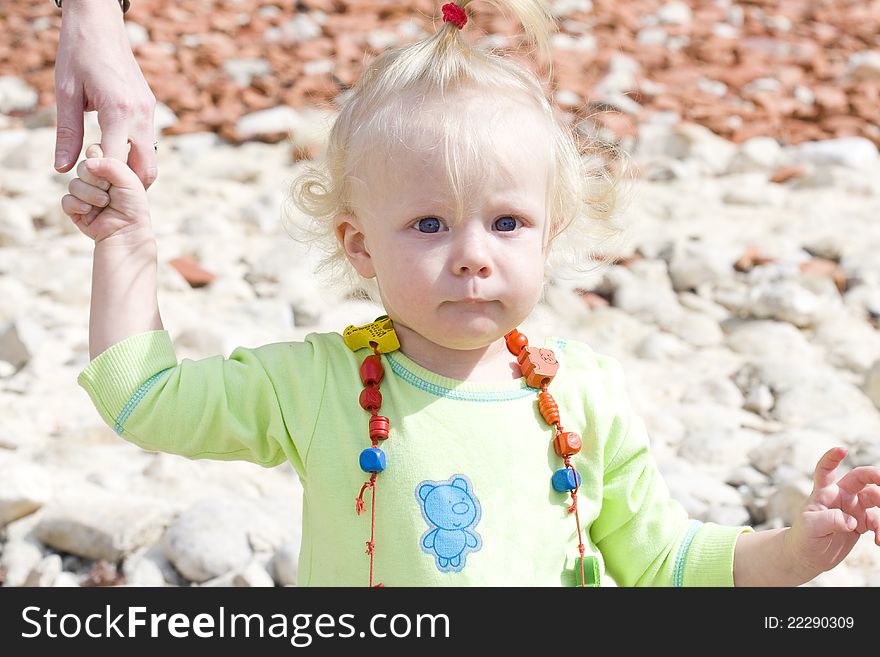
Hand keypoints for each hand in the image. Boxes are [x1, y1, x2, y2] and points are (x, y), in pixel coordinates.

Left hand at [54, 1, 157, 187]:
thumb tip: (62, 168)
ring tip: (108, 178)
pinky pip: (147, 142)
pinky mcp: (149, 108)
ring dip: (132, 172)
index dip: (104, 180)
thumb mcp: (66, 92)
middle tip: (105, 194)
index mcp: (119, 110)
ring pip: (150, 158)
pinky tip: (114, 156)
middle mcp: (141, 114)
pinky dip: (134, 156)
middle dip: (129, 187)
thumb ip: (67, 132)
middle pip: (146, 168)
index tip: (89, 187)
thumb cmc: (78, 52)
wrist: (100, 22)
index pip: (118, 161)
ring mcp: (149, 111)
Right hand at [62, 144, 151, 242]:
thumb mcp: (129, 180)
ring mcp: (85, 194)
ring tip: (104, 203)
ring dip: (89, 195)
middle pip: (82, 167)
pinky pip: (66, 200)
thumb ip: (112, 165)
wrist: (126, 233)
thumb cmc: (133, 207)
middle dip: (95, 180)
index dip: (99, 159)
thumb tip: (88, 162)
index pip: (95, 152)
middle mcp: (96, 181)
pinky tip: (89, 211)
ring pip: (73, 184)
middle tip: (108, 189)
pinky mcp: (75, 209)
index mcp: (110, 171)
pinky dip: (78, 206)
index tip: (110, 171)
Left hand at [785, 447, 879, 575]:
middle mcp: (840, 496)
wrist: (808, 556)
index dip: (832, 458)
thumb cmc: (804, 537)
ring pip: (875, 499)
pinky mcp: (861, 523)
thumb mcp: (810, 528)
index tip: (842, 449)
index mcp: (823, 492)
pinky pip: (878, 521)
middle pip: (861, 478)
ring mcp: (852, 508)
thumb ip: (828, 520)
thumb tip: (851, 520)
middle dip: (876, 476)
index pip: (826, 470)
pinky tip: (879, 541)